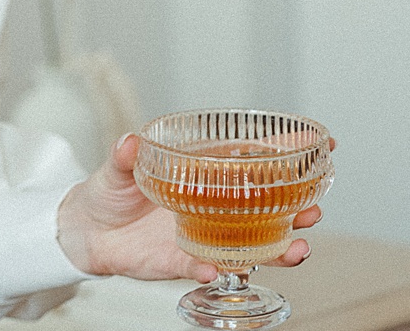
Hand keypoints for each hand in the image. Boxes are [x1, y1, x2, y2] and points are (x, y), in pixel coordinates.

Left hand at [56, 133, 320, 281]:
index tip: (324, 144)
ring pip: (254, 246)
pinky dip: (211, 269)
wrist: (85, 230)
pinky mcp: (182, 260)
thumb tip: (130, 140)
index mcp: (205, 176)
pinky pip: (204, 267)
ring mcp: (204, 235)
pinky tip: (216, 268)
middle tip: (315, 210)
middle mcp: (214, 207)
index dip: (291, 153)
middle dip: (301, 210)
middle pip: (270, 209)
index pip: (255, 162)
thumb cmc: (109, 193)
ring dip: (279, 250)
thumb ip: (124, 156)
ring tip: (297, 249)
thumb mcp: (116, 169)